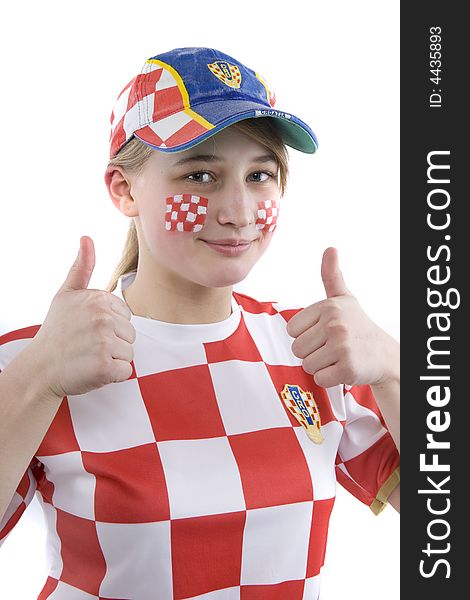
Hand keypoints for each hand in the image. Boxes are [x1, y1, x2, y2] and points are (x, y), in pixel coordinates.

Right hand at [31, 236, 135, 398]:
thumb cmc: (56, 332)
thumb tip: (86, 238)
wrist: (39, 368)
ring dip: (113, 359)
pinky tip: (92, 370)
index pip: (125, 316)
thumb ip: (81, 268)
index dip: (110, 326)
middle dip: (113, 343)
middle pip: (130, 334)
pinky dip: (112, 376)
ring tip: (89, 357)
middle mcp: (102, 318)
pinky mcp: (106, 366)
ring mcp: (105, 342)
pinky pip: (125, 371)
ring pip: (129, 352)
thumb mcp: (66, 295)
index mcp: (98, 299)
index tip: (88, 330)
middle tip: (88, 345)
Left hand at [286, 247, 397, 387]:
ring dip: (320, 366)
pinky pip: (319, 379)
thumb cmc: (358, 326)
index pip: (292, 330)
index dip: (306, 335)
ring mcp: (342, 346)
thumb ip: (331, 276)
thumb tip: (330, 248)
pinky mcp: (347, 368)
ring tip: (337, 357)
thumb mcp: (344, 299)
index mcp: (328, 307)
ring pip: (307, 365)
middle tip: (332, 348)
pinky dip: (329, 379)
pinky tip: (343, 368)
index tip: (325, 333)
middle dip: (312, 353)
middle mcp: (335, 324)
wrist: (384, 355)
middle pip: (297, 349)